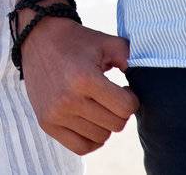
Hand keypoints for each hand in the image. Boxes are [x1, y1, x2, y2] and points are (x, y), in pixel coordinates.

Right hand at [18, 16, 137, 154]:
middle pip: (116, 125)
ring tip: (97, 104)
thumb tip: (147, 78)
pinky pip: (81, 147)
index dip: (131, 98)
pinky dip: (92, 138)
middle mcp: (68, 99)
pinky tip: (90, 120)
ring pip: (101, 137)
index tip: (124, 89)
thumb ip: (131, 58)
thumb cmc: (76, 40)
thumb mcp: (106, 42)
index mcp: (84, 78)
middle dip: (119, 111)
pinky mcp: (47, 123)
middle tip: (110, 96)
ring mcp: (55, 114)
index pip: (126, 108)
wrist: (38, 38)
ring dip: (105, 123)